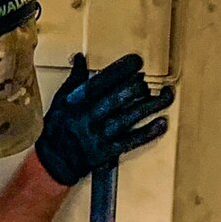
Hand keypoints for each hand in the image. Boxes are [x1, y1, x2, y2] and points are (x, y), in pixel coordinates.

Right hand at [33, 52, 173, 186]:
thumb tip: (81, 58)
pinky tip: (162, 123)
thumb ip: (74, 80)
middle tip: (148, 80)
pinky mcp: (108, 152)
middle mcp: (88, 118)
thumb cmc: (57, 130)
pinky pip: (131, 141)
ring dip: (150, 106)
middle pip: (117, 99)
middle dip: (136, 87)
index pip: (101, 82)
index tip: (136, 62)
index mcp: (76, 103)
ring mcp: (99, 136)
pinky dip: (148, 132)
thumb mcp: (59, 102)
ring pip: (128, 118)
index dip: (121, 70)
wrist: (53, 163)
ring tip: (167, 95)